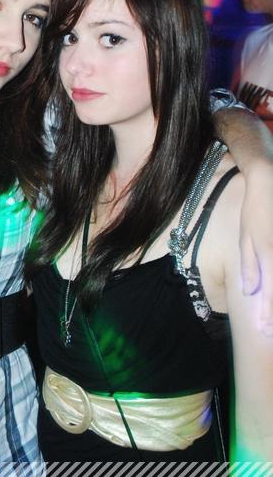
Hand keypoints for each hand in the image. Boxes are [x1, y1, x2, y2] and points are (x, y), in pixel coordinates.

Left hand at [240, 162, 272, 334]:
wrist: (269, 183)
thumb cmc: (255, 212)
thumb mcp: (246, 237)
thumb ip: (250, 265)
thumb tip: (250, 291)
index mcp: (270, 256)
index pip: (270, 294)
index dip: (268, 316)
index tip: (265, 332)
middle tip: (270, 332)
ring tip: (270, 321)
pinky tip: (271, 296)